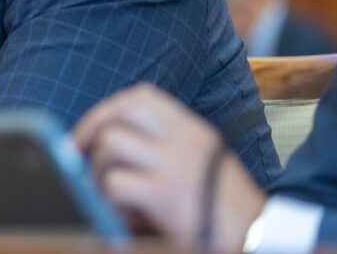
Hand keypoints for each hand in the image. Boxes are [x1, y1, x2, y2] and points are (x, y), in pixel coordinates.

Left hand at [73, 83, 266, 249]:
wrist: (259, 240)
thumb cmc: (222, 208)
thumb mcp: (200, 163)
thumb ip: (161, 147)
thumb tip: (105, 144)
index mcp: (192, 129)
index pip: (140, 97)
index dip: (106, 111)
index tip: (89, 131)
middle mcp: (184, 138)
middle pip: (120, 111)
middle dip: (89, 130)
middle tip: (76, 156)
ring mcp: (175, 164)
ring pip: (111, 144)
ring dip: (100, 172)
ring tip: (112, 196)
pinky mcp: (165, 195)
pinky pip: (116, 184)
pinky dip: (109, 200)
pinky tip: (125, 217)